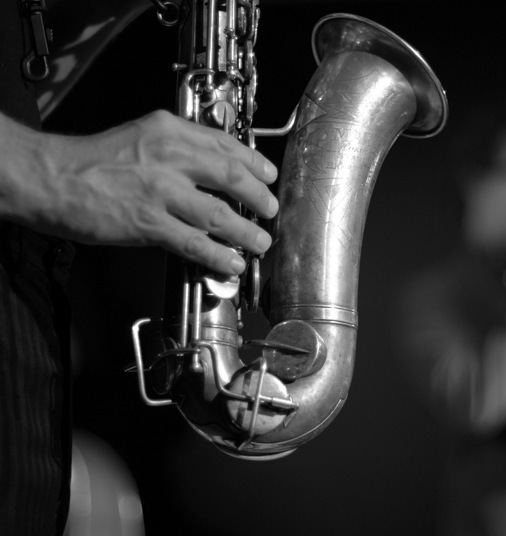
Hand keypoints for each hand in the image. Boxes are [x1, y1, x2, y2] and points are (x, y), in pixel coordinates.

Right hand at [4, 110, 277, 274]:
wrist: (51, 178)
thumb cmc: (93, 160)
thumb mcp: (141, 135)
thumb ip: (178, 147)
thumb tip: (215, 167)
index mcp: (169, 130)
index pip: (225, 144)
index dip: (254, 162)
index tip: (268, 175)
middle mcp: (170, 157)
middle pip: (231, 176)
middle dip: (258, 196)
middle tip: (271, 210)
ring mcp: (161, 192)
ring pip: (219, 213)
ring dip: (246, 231)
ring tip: (260, 243)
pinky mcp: (149, 223)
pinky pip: (194, 242)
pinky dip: (218, 255)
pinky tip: (232, 263)